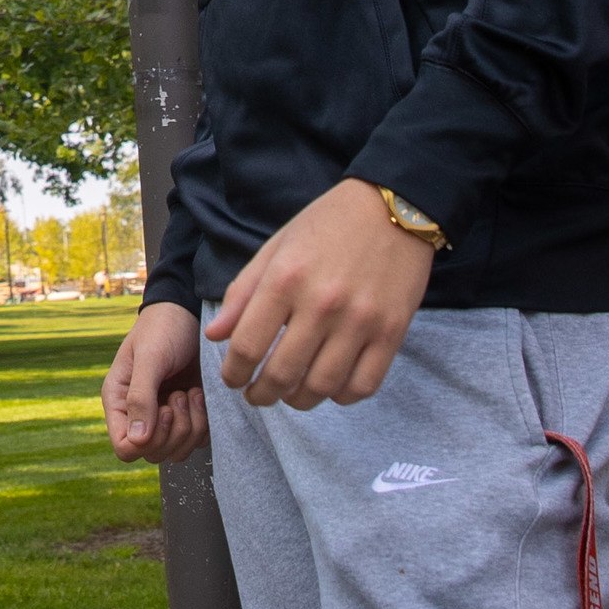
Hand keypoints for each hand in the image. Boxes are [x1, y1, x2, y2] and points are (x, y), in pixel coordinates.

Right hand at [103, 301, 208, 462]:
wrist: (190, 311)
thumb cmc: (163, 328)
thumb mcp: (150, 357)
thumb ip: (141, 397)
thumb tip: (137, 441)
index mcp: (119, 402)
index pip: (125, 447)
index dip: (146, 441)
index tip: (164, 409)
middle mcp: (139, 414)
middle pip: (153, 454)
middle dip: (174, 430)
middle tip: (180, 394)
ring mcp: (165, 418)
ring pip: (177, 452)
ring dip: (191, 426)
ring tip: (191, 392)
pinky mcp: (189, 415)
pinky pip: (197, 441)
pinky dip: (204, 422)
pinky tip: (201, 394)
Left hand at [203, 177, 433, 409]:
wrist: (393, 207)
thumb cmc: (328, 224)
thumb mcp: (276, 247)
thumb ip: (243, 292)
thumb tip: (215, 335)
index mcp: (285, 279)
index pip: (247, 346)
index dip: (233, 373)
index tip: (233, 379)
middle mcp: (322, 304)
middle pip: (281, 374)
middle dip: (261, 395)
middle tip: (256, 396)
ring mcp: (360, 322)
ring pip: (321, 387)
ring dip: (298, 401)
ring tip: (290, 395)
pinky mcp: (393, 333)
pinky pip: (363, 385)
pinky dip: (342, 397)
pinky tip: (330, 387)